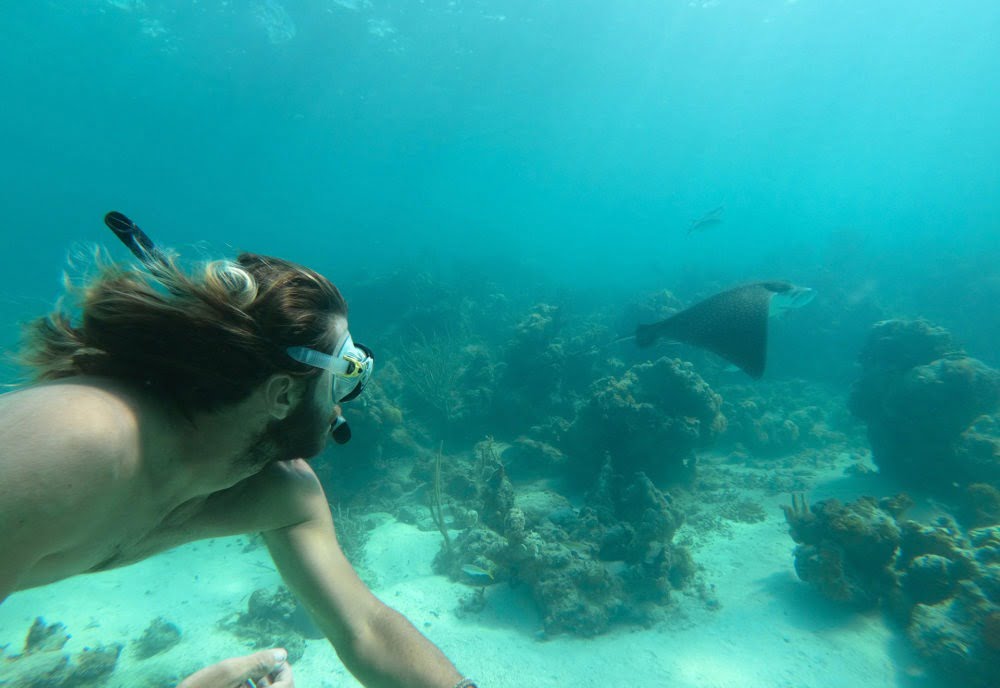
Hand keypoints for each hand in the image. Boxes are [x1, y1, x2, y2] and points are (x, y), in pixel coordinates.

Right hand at [177, 648, 293, 687]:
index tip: (272, 660)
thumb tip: (282, 654)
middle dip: (269, 678)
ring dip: (257, 686)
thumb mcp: (228, 672)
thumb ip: (257, 663)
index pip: (287, 685)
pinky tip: (232, 687)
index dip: (283, 670)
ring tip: (241, 678)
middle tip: (254, 668)